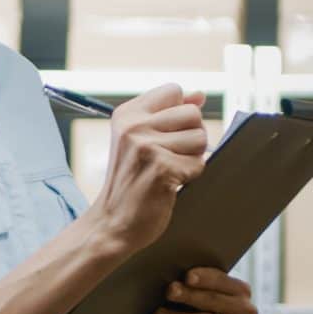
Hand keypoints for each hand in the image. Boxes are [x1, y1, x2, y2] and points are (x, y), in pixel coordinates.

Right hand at [88, 84, 207, 255]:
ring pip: (201, 138)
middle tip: (169, 157)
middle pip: (193, 114)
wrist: (111, 223)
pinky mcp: (161, 169)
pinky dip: (189, 177)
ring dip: (192, 158)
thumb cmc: (130, 182)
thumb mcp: (140, 140)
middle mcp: (134, 127)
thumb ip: (169, 114)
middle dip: (191, 137)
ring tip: (169, 170)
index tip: (165, 135)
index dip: (179, 114)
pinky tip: (169, 185)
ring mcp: (147, 147)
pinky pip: (199, 164)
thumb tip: (200, 94)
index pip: (173, 91)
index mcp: (127, 114)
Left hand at [151, 266, 256, 313]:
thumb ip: (193, 286)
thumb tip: (176, 277)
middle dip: (190, 295)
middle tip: (169, 292)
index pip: (224, 281)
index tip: (187, 276)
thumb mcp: (193, 298)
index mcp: (242, 291)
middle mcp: (248, 312)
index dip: (206, 278)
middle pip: (216, 301)